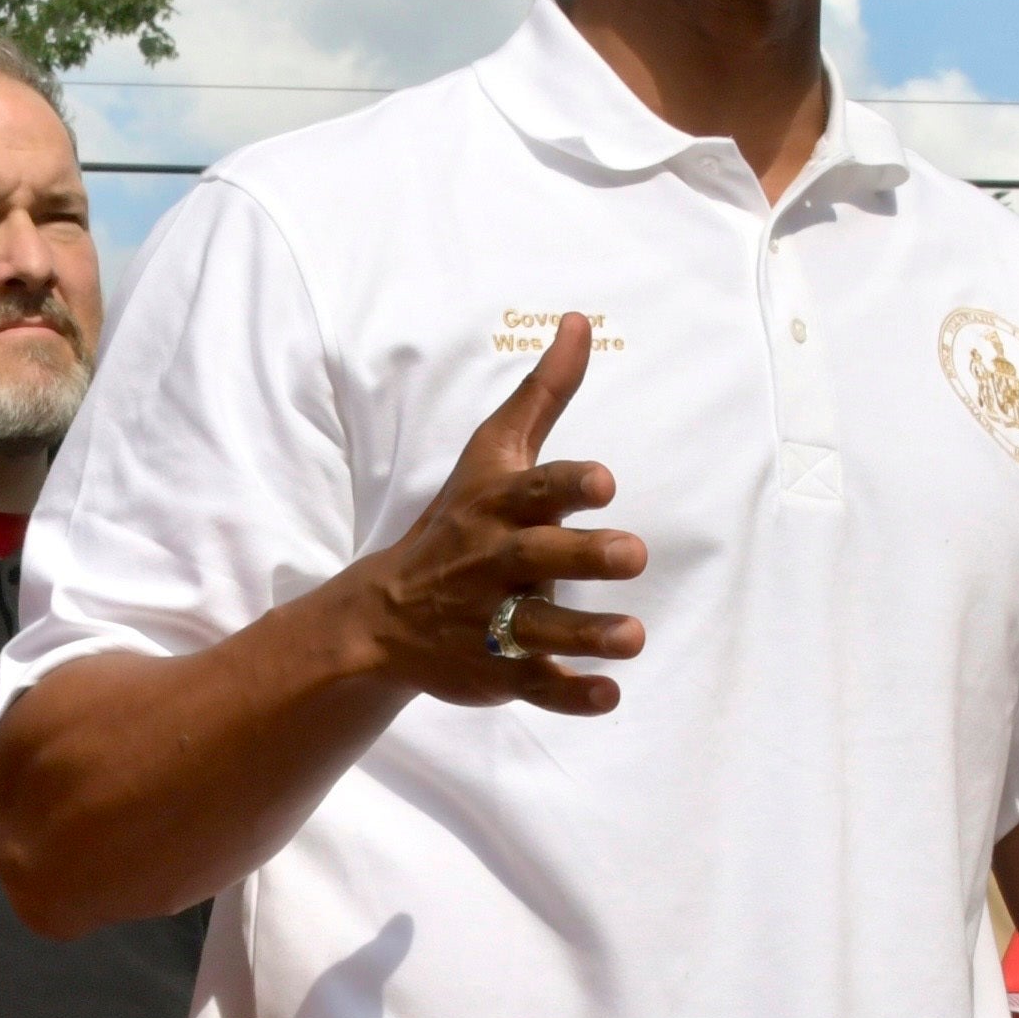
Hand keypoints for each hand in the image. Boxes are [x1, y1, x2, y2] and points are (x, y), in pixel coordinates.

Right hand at [348, 313, 645, 715]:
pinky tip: (607, 695)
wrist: (385, 611)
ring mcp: (490, 622)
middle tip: (632, 553)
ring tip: (633, 637)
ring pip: (539, 630)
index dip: (568, 487)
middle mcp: (491, 563)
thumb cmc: (459, 519)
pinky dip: (569, 697)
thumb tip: (579, 320)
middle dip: (583, 557)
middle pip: (538, 559)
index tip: (606, 482)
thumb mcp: (492, 453)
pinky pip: (534, 687)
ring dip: (586, 635)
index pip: (533, 490)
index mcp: (495, 508)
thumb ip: (543, 393)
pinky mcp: (495, 672)